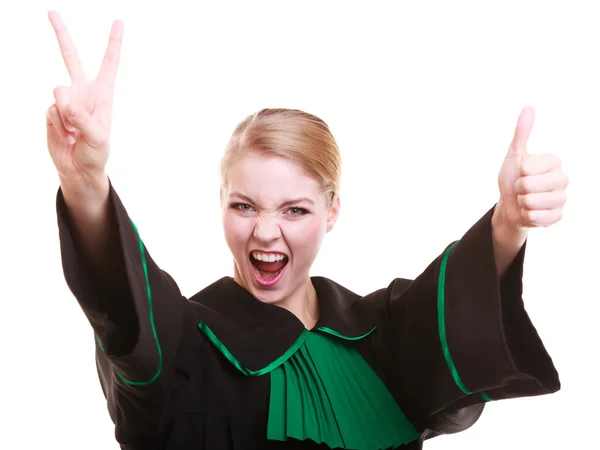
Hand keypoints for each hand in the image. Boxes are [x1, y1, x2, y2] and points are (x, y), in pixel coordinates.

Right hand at [46, 11, 123, 186]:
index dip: (113, 44)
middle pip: (70, 58)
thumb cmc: (96, 153)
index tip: (119, 22)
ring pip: (59, 93)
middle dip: (61, 35)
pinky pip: (51, 109)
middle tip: (52, 11)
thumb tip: (65, 101)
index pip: (108, 64)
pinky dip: (58, 124)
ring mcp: (66, 100)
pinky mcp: (52, 110)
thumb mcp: (98, 138)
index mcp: (103, 94)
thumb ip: (83, 119)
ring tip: (76, 133)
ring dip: (67, 116)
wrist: (78, 168)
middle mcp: (83, 92)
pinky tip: (66, 135)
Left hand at [495, 106, 568, 230]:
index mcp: (554, 162)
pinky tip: (530, 211)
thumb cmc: (513, 177)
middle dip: (518, 189)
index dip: (518, 173)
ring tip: (526, 199)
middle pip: (529, 186)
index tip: (521, 173)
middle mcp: (563, 179)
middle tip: (522, 189)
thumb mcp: (514, 155)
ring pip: (532, 202)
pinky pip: (537, 218)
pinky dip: (527, 216)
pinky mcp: (558, 216)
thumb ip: (521, 133)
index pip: (527, 169)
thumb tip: (528, 108)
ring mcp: (562, 198)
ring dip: (522, 203)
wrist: (510, 204)